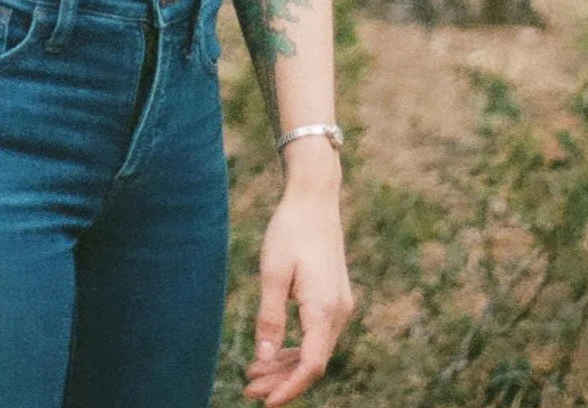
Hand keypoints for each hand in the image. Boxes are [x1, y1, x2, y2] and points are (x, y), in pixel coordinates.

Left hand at [243, 181, 353, 403]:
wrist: (315, 199)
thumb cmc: (291, 231)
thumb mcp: (273, 273)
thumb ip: (269, 317)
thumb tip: (263, 357)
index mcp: (325, 309)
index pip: (311, 365)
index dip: (289, 388)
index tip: (265, 401)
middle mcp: (338, 312)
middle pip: (313, 362)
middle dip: (282, 380)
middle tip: (248, 388)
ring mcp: (339, 306)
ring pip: (315, 350)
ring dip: (287, 365)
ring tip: (254, 374)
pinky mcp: (333, 299)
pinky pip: (316, 335)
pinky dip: (295, 347)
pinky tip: (272, 352)